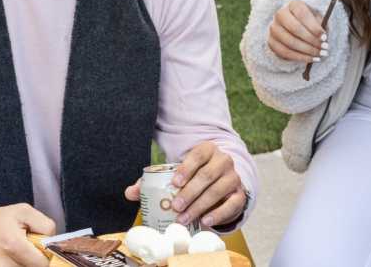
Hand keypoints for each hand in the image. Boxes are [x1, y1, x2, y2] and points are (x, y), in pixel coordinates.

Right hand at [0, 203, 54, 266]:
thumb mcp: (22, 212)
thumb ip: (44, 225)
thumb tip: (53, 242)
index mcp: (13, 245)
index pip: (42, 264)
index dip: (46, 257)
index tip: (41, 250)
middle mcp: (1, 264)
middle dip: (34, 262)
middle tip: (28, 251)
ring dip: (23, 265)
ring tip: (16, 255)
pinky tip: (8, 260)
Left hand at [125, 141, 245, 227]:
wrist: (221, 180)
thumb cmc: (194, 176)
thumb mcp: (177, 174)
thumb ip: (153, 182)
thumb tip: (130, 192)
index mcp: (207, 150)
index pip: (198, 155)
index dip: (186, 168)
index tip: (174, 183)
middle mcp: (223, 160)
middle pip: (208, 175)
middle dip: (191, 191)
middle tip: (176, 206)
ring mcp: (233, 177)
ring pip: (219, 190)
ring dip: (200, 205)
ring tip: (184, 218)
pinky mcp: (240, 194)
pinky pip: (232, 203)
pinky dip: (219, 213)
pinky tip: (206, 221)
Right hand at [267, 0, 326, 62]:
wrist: (295, 28)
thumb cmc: (309, 22)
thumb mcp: (317, 18)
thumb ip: (320, 25)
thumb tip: (323, 37)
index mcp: (293, 5)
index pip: (302, 14)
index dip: (314, 26)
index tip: (324, 37)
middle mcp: (280, 15)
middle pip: (295, 28)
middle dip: (311, 40)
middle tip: (324, 47)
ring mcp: (274, 28)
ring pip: (290, 42)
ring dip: (307, 51)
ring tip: (320, 54)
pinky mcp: (271, 42)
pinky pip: (285, 53)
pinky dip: (300, 58)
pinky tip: (312, 59)